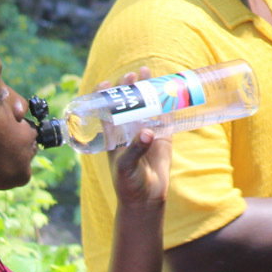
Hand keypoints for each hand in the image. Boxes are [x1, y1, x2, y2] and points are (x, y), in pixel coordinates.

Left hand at [105, 68, 171, 211]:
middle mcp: (128, 131)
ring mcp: (146, 132)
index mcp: (113, 137)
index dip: (104, 96)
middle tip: (131, 75)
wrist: (146, 199)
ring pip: (145, 106)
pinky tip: (168, 89)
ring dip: (146, 91)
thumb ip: (135, 149)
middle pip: (127, 104)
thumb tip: (148, 132)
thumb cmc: (128, 184)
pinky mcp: (162, 137)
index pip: (105, 111)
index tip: (106, 83)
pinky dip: (166, 103)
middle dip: (128, 88)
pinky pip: (164, 116)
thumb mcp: (126, 167)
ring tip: (146, 72)